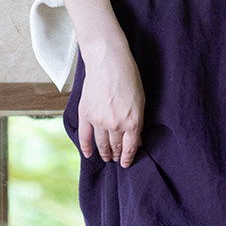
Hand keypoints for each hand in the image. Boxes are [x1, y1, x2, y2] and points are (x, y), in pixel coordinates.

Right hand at [78, 37, 144, 167]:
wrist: (108, 61)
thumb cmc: (129, 77)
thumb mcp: (141, 101)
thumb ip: (138, 122)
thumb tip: (136, 140)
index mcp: (132, 122)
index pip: (130, 148)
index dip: (128, 158)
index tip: (125, 164)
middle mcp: (116, 125)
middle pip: (115, 146)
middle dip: (116, 154)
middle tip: (115, 159)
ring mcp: (99, 121)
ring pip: (101, 144)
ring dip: (104, 153)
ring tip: (106, 157)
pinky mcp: (86, 114)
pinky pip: (84, 136)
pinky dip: (86, 147)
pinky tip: (89, 154)